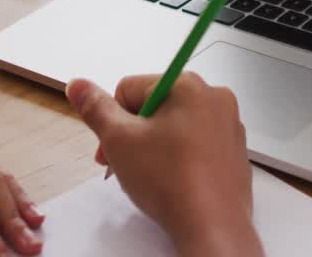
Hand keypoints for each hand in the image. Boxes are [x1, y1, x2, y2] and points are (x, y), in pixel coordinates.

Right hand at [66, 74, 262, 255]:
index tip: (112, 150)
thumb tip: (77, 84)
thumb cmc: (169, 180)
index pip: (130, 89)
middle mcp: (214, 97)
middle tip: (125, 165)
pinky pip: (196, 143)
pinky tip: (173, 181)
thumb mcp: (119, 140)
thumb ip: (95, 108)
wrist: (212, 226)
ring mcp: (228, 124)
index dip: (113, 120)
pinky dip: (180, 157)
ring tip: (151, 176)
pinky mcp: (234, 150)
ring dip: (155, 146)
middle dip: (134, 134)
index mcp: (188, 84)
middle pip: (154, 106)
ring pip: (175, 126)